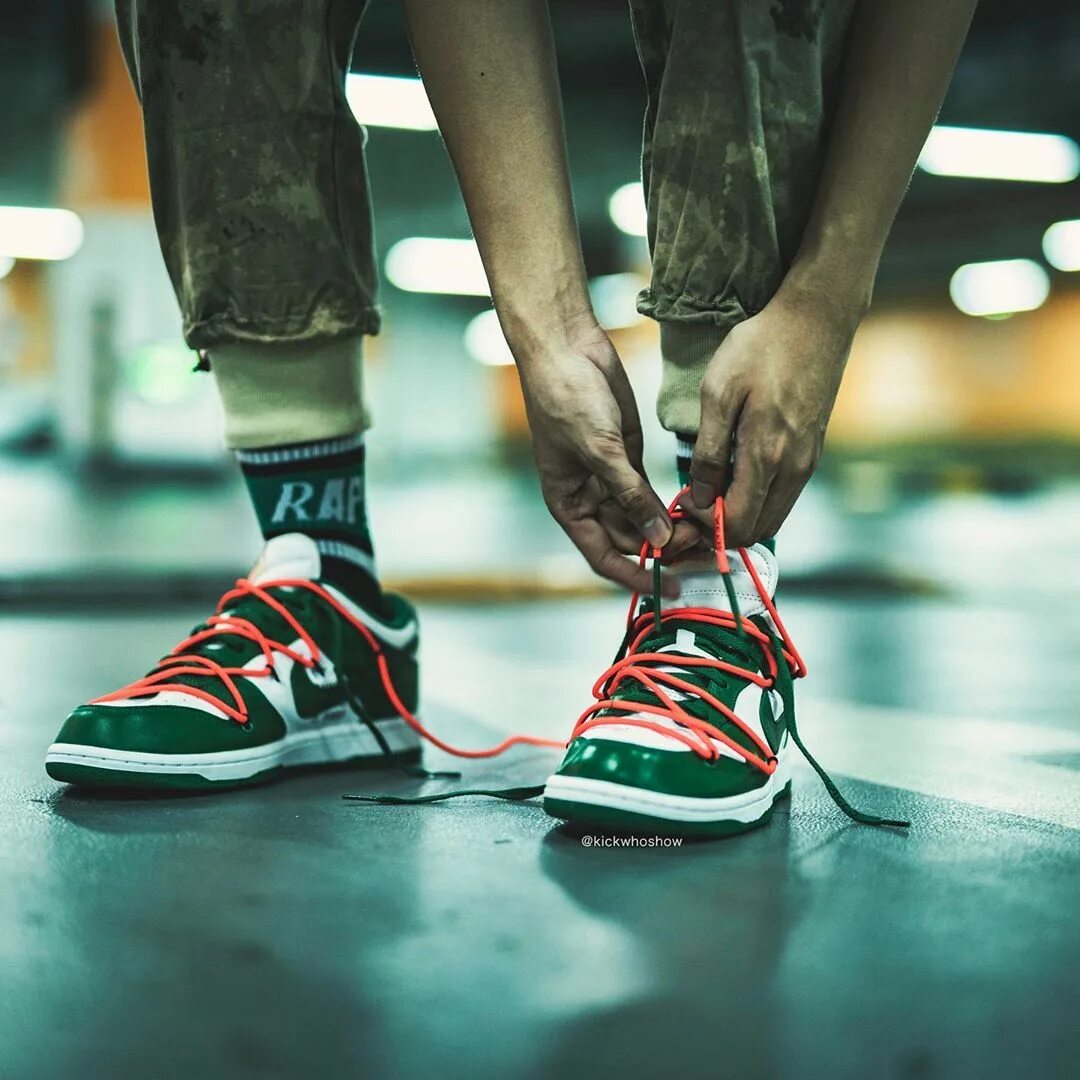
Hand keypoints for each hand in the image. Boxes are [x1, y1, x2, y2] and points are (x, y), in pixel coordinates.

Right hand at [516, 320, 698, 594]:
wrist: (566, 349)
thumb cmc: (566, 399)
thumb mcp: (600, 450)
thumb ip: (631, 496)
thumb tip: (659, 539)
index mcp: (569, 505)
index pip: (603, 556)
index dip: (636, 576)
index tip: (669, 589)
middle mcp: (589, 498)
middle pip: (629, 541)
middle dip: (663, 549)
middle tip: (703, 548)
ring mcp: (610, 478)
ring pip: (644, 519)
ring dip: (672, 528)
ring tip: (707, 531)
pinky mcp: (629, 457)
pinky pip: (652, 493)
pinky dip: (673, 504)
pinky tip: (697, 509)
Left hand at [689, 290, 860, 546]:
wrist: (816, 319)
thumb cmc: (761, 347)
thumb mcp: (719, 392)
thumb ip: (709, 451)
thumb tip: (701, 497)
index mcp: (767, 456)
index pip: (736, 525)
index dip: (704, 525)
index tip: (683, 501)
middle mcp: (794, 469)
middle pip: (756, 532)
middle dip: (720, 528)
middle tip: (693, 503)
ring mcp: (807, 463)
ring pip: (772, 518)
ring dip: (740, 516)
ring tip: (710, 489)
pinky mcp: (812, 453)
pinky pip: (783, 497)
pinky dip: (757, 500)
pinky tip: (734, 474)